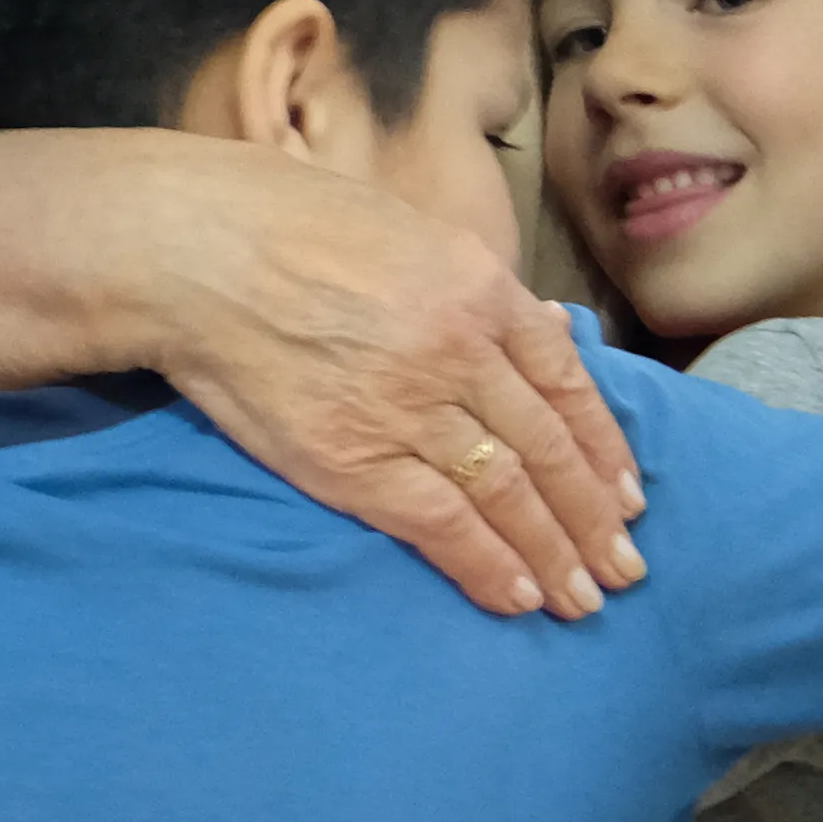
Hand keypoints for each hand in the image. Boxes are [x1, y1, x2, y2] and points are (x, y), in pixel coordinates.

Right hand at [0, 131, 646, 621]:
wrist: (194, 249)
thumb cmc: (287, 222)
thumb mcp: (406, 229)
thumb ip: (472, 285)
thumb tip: (534, 326)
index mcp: (481, 288)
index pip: (568, 382)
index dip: (604, 447)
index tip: (628, 494)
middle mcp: (461, 351)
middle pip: (549, 448)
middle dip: (594, 517)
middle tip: (626, 568)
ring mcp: (409, 408)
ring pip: (508, 493)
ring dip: (555, 553)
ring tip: (585, 598)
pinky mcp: (352, 459)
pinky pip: (441, 524)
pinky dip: (486, 564)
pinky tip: (519, 597)